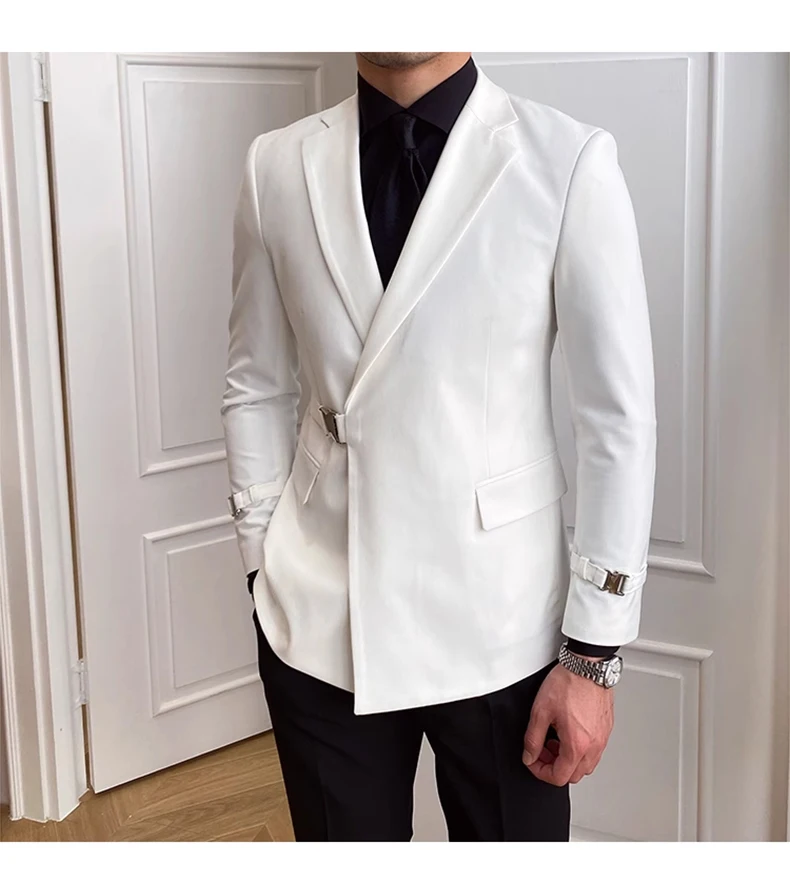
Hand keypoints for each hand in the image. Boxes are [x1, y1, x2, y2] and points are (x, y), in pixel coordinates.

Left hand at [521, 660, 613, 785]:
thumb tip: (529, 755)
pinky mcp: (606, 728)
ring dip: (568, 759)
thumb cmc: (568, 682)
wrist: (588, 665)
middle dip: (554, 767)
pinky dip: (580, 748)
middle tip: (542, 750)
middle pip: (574, 775)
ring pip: (586, 764)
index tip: (533, 760)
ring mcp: (603, 737)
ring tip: (555, 739)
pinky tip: (568, 730)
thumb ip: (532, 738)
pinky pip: (594, 750)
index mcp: (577, 745)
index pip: (559, 777)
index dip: (541, 772)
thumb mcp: (540, 711)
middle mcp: (594, 745)